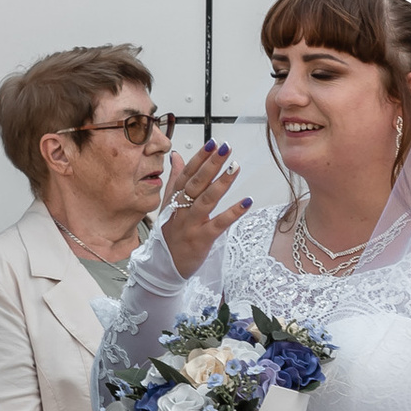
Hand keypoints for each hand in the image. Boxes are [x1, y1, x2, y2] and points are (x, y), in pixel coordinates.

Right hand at [158, 140, 249, 279]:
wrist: (163, 267)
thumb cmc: (170, 235)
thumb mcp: (169, 205)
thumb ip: (175, 180)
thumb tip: (177, 156)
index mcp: (174, 200)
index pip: (187, 174)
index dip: (199, 158)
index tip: (212, 143)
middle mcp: (181, 210)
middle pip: (196, 183)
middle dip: (211, 164)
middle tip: (225, 148)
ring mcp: (190, 225)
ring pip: (206, 200)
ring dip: (221, 183)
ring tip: (235, 167)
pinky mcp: (201, 240)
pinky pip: (218, 224)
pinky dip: (232, 213)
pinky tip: (246, 202)